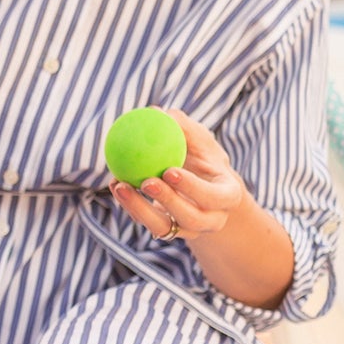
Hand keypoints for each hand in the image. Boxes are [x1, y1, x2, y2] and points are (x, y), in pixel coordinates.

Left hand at [110, 110, 250, 244]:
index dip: (192, 188)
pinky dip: (130, 206)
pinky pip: (147, 223)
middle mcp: (212, 219)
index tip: (169, 171)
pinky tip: (115, 185)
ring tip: (119, 185)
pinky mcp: (167, 231)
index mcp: (227, 196)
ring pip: (164, 227)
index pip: (215, 196)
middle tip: (146, 181)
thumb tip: (155, 111)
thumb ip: (182, 126)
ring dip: (140, 208)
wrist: (201, 185)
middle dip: (168, 201)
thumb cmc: (201, 156)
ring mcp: (189, 230)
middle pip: (192, 218)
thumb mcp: (200, 140)